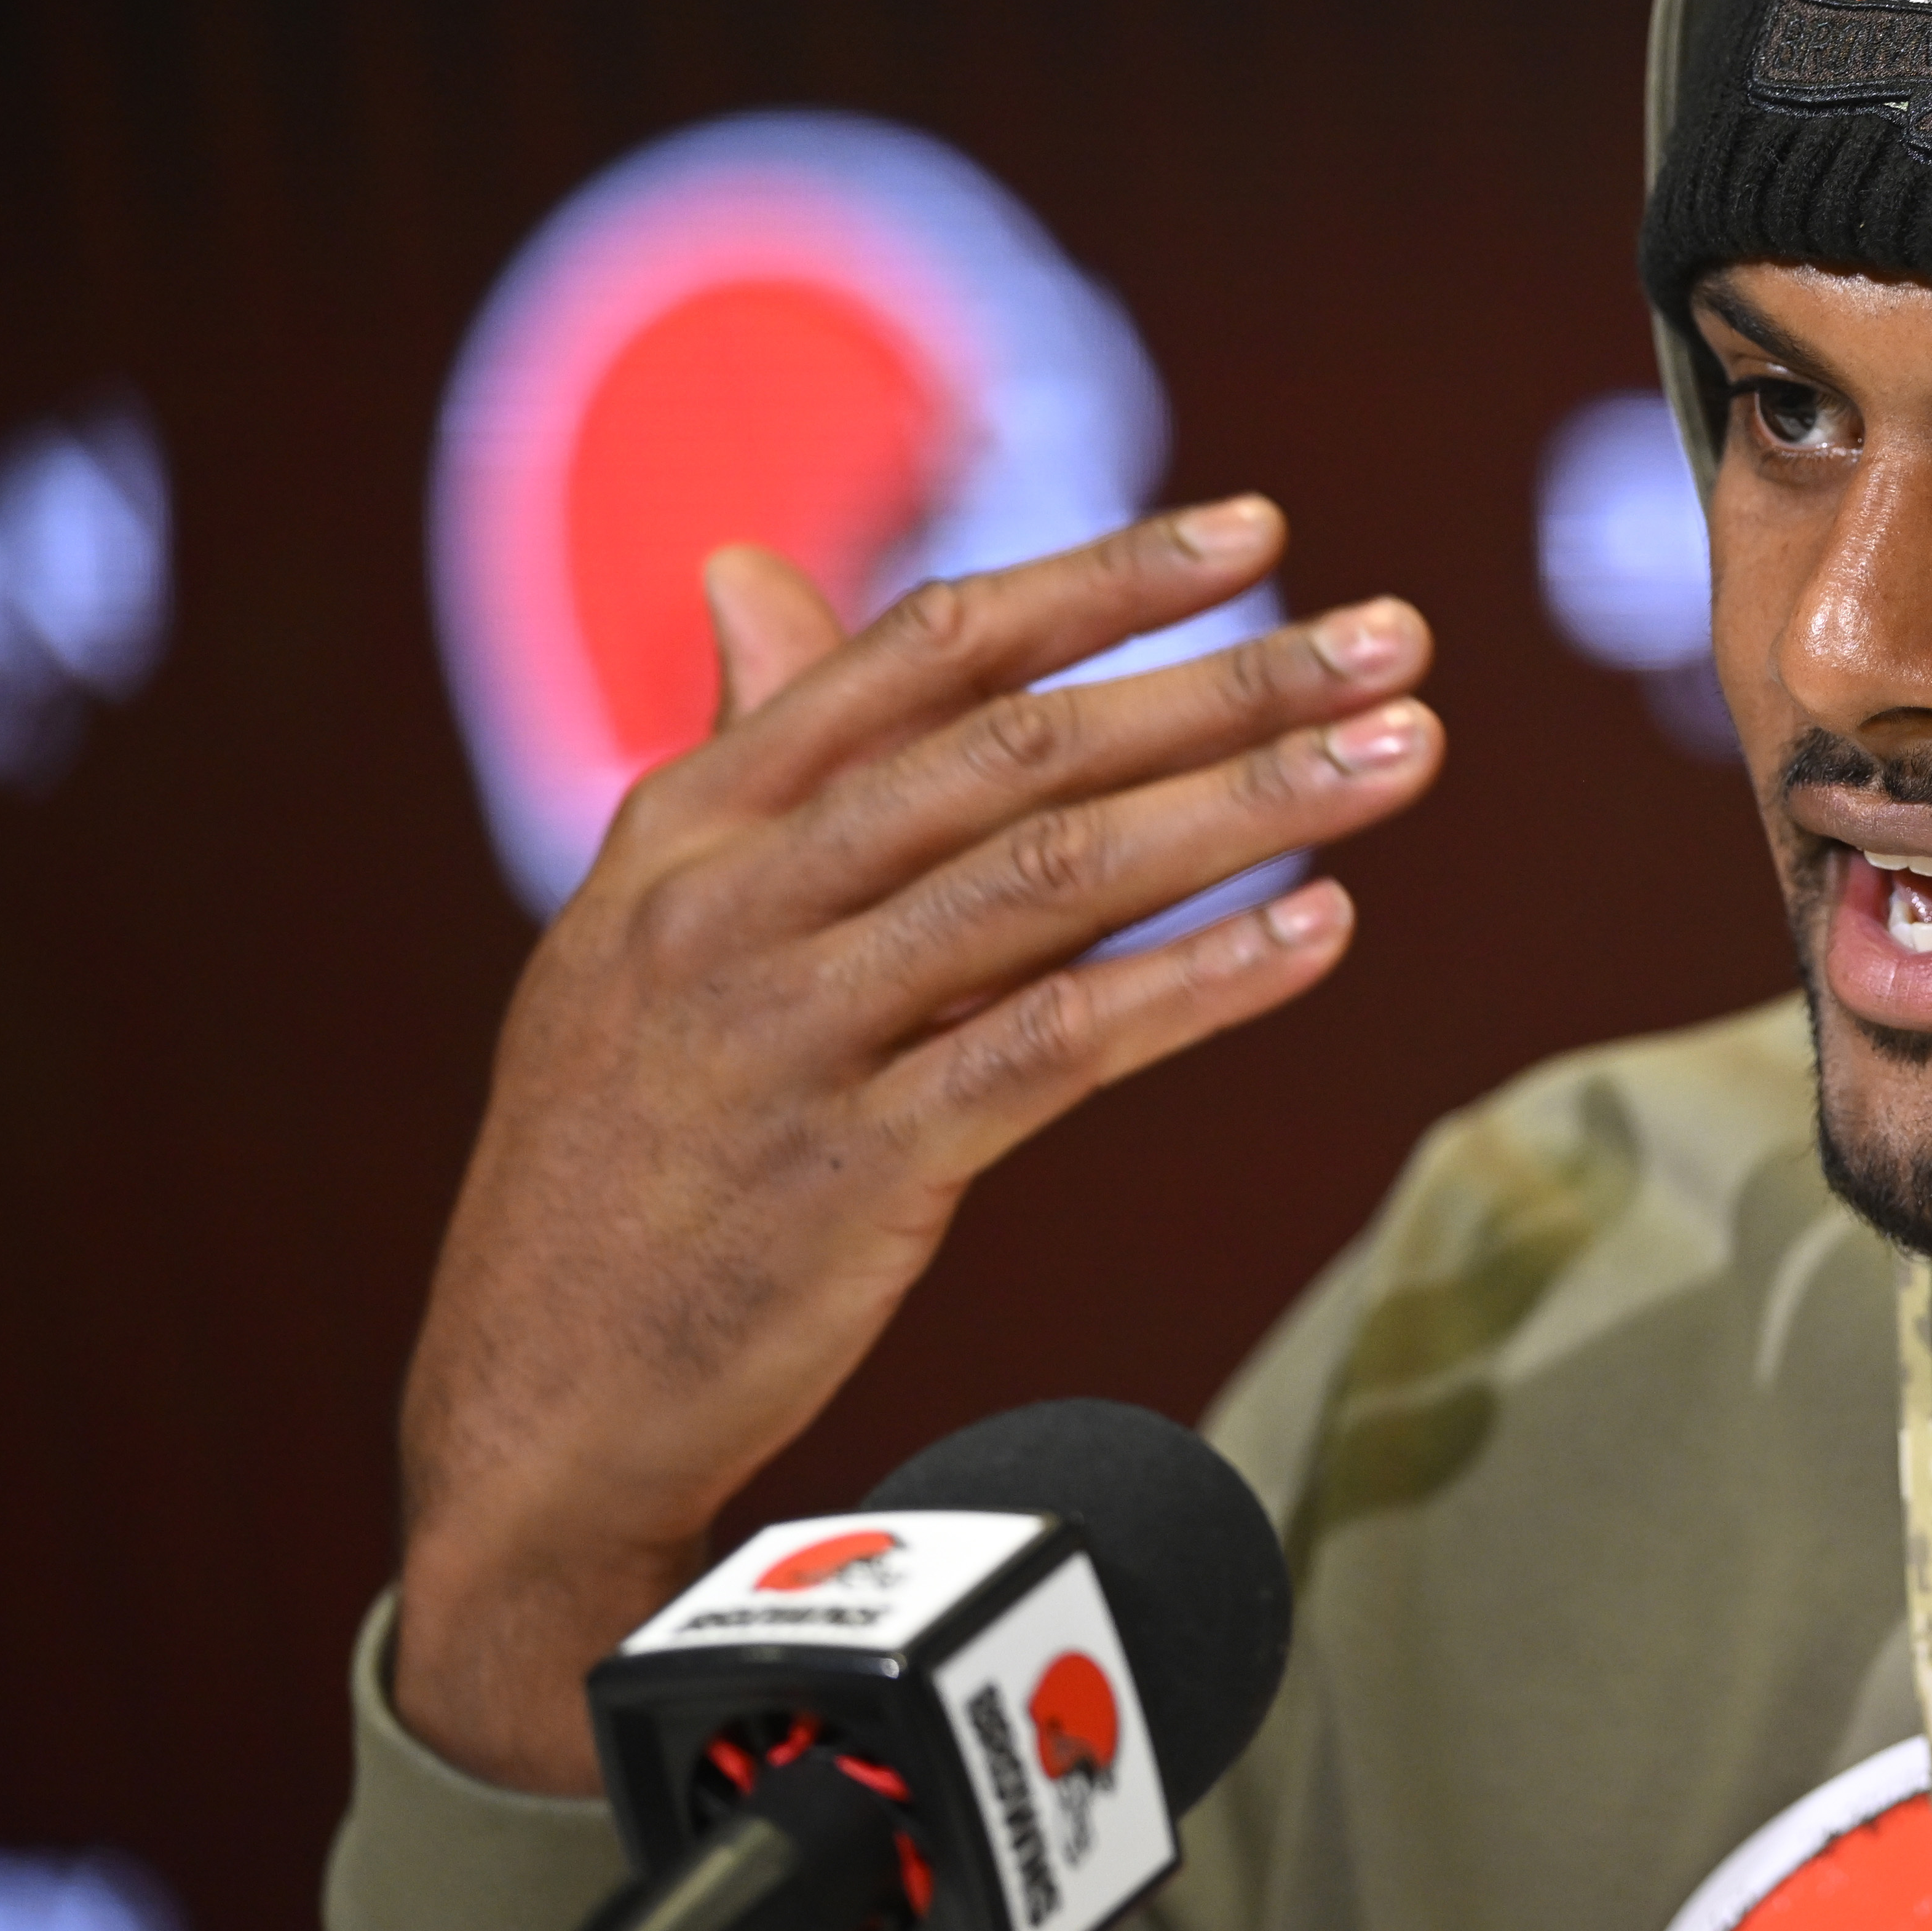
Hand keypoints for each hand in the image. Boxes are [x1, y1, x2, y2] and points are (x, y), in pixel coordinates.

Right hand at [390, 497, 1438, 1791]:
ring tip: (1401, 755)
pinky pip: (1058, 1047)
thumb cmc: (623, 1145)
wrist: (530, 1401)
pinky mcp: (857, 1173)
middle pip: (1019, 751)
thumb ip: (742, 754)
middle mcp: (734, 905)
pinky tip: (1320, 929)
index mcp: (690, 825)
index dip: (1101, 581)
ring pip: (1056, 880)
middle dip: (1224, 679)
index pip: (926, 655)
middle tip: (1393, 636)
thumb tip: (750, 569)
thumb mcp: (641, 927)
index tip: (1258, 530)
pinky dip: (1200, 982)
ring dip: (1248, 806)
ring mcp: (793, 1036)